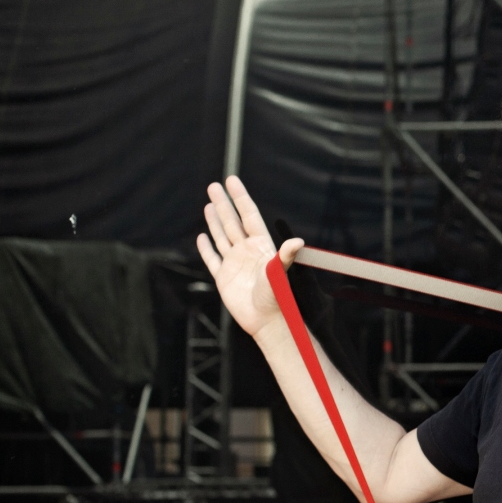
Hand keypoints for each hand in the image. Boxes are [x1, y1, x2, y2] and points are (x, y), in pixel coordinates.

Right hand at [196, 176, 303, 337]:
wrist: (266, 321)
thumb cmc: (276, 298)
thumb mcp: (279, 273)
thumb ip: (285, 256)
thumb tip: (298, 241)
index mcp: (261, 246)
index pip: (249, 216)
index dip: (240, 198)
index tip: (232, 181)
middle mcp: (247, 251)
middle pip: (232, 222)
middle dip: (223, 204)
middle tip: (214, 185)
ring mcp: (235, 264)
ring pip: (222, 237)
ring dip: (215, 221)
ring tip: (208, 204)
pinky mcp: (224, 278)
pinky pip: (213, 259)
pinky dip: (206, 248)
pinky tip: (202, 237)